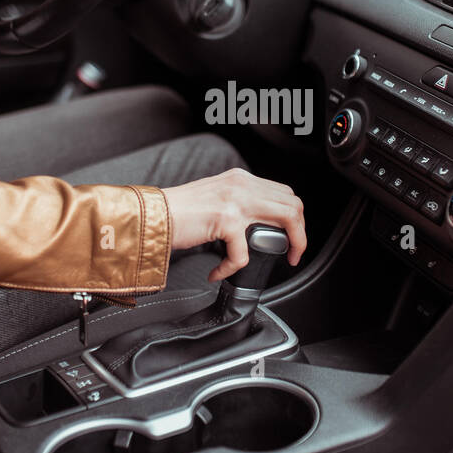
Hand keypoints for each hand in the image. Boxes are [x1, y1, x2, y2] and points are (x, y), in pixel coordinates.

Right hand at [162, 168, 306, 281]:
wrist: (150, 216)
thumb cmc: (176, 213)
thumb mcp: (214, 197)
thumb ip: (236, 204)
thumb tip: (256, 226)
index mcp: (240, 179)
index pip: (284, 193)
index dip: (295, 217)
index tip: (291, 237)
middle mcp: (241, 184)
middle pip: (293, 203)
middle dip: (301, 232)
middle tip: (293, 253)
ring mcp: (235, 200)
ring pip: (287, 219)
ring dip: (290, 245)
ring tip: (279, 261)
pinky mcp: (225, 220)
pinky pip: (243, 253)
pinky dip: (232, 268)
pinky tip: (218, 273)